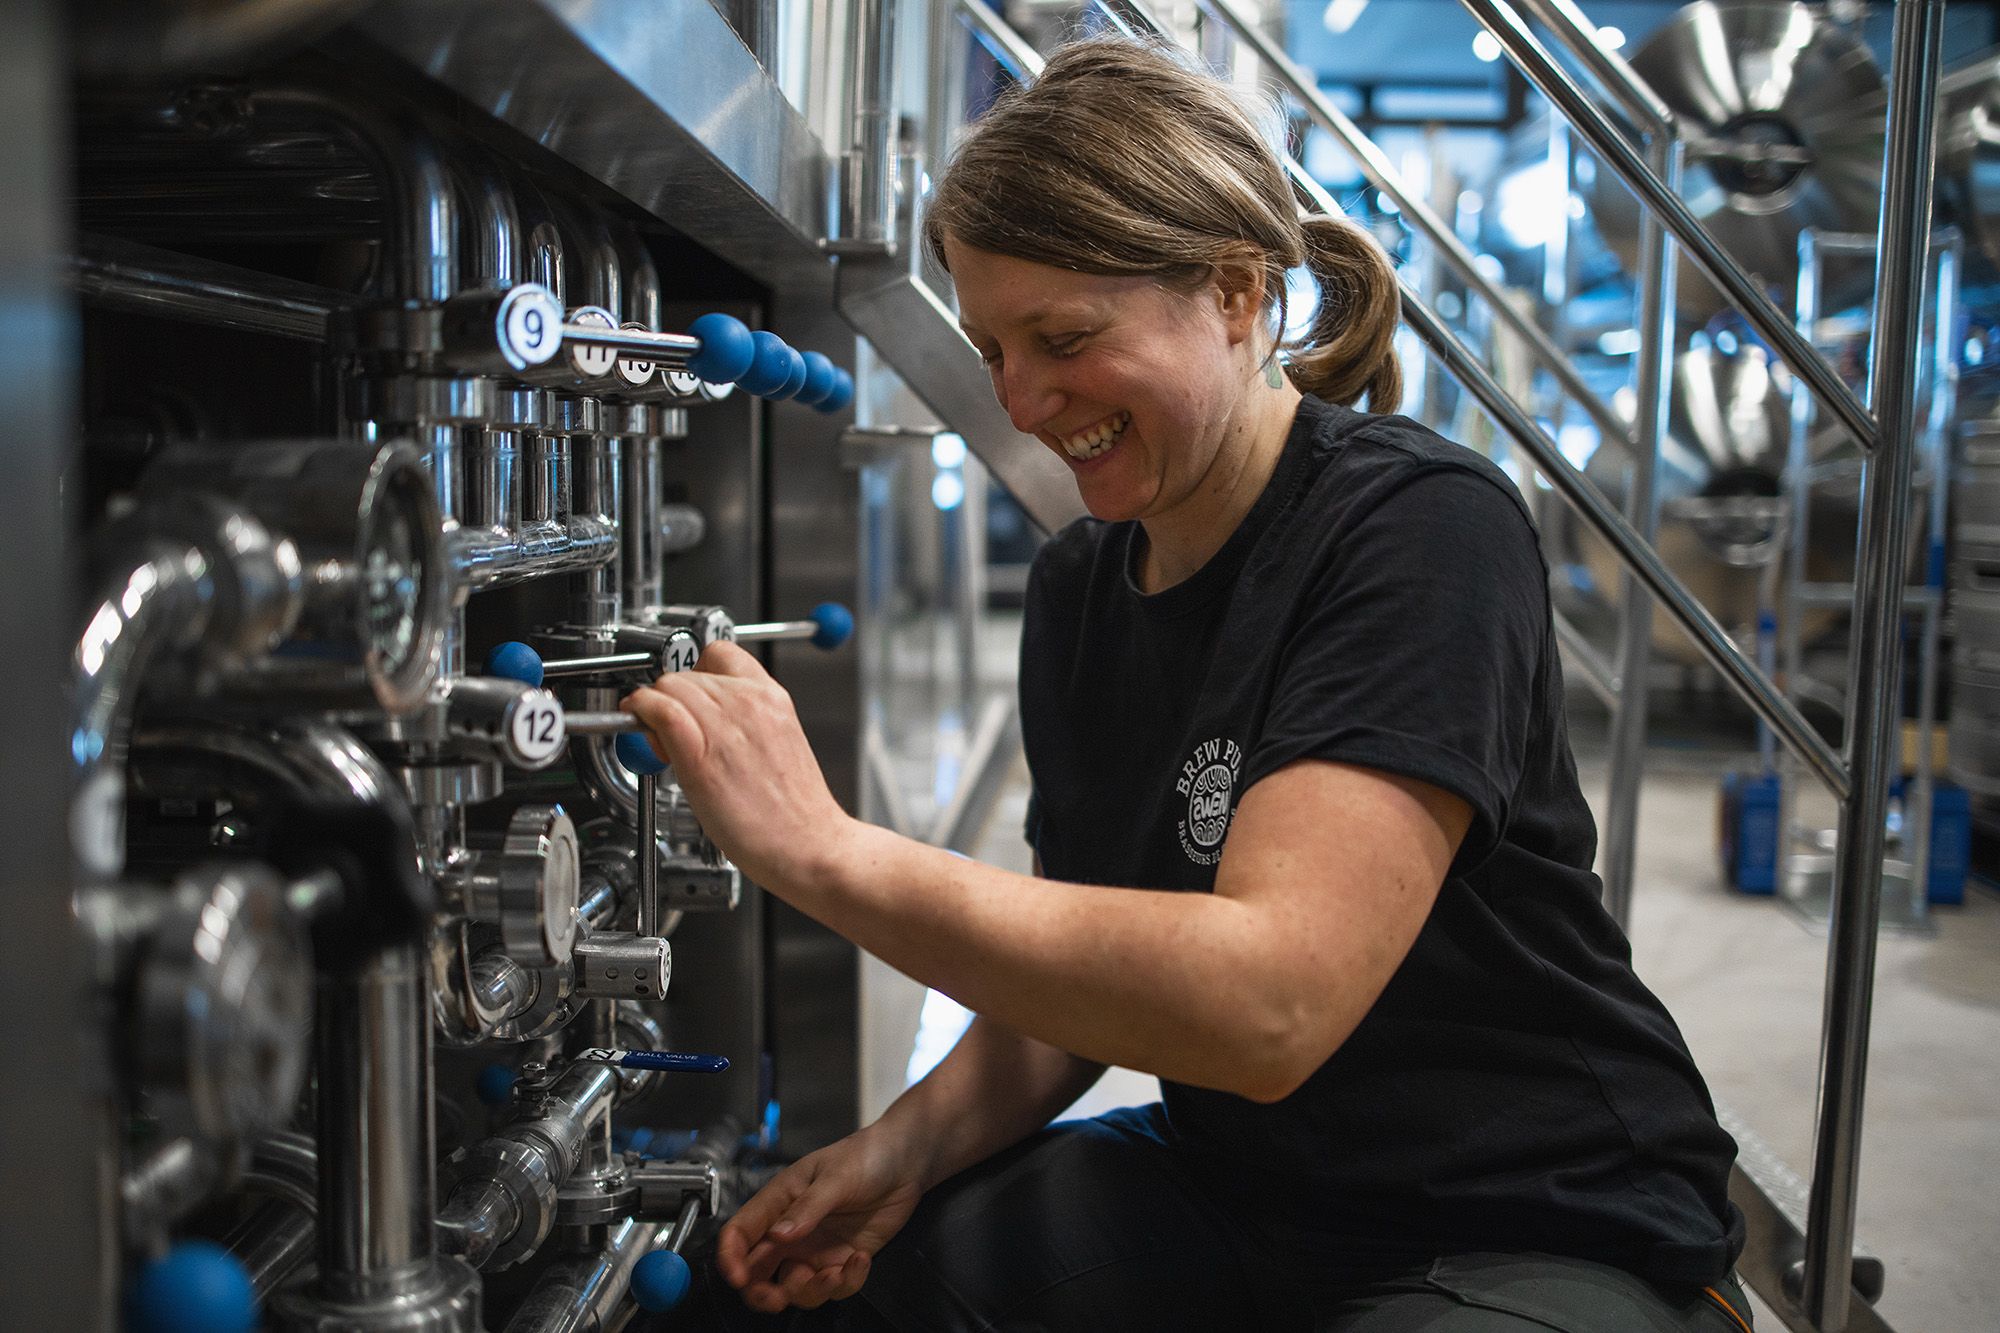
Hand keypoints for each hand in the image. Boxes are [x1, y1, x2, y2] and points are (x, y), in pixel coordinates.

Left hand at [620, 641, 859, 894]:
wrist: (812, 847)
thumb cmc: (795, 813)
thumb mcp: (776, 746)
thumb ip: (742, 723)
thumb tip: (700, 718)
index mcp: (772, 697)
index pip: (719, 654)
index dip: (694, 672)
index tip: (686, 696)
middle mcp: (751, 702)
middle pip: (687, 672)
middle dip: (671, 695)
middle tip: (668, 731)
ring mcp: (727, 726)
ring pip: (669, 686)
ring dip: (654, 706)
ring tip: (662, 743)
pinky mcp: (703, 755)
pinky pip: (662, 710)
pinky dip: (642, 710)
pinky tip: (641, 727)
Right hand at [718, 1125, 926, 1312]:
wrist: (905, 1162)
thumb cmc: (865, 1156)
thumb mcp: (835, 1177)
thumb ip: (807, 1207)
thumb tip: (778, 1235)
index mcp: (779, 1202)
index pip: (740, 1233)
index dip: (731, 1257)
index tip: (738, 1277)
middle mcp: (791, 1231)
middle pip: (759, 1272)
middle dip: (762, 1293)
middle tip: (777, 1299)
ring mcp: (816, 1248)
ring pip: (796, 1288)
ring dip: (812, 1291)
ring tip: (835, 1273)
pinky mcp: (843, 1260)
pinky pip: (836, 1287)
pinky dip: (847, 1282)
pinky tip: (861, 1259)